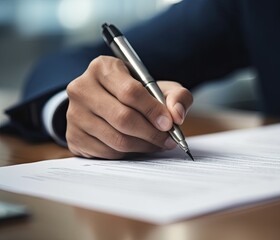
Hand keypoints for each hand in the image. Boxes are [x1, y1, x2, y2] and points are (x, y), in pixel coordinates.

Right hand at [66, 55, 192, 158]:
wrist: (106, 104)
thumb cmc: (136, 94)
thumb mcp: (159, 87)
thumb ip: (177, 96)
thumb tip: (177, 115)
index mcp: (102, 68)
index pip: (129, 92)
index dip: (153, 110)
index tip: (169, 124)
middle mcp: (82, 88)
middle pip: (123, 118)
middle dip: (151, 133)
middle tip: (167, 139)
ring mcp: (74, 114)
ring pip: (116, 139)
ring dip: (143, 145)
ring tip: (156, 143)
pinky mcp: (73, 136)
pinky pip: (107, 152)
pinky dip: (128, 153)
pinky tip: (137, 146)